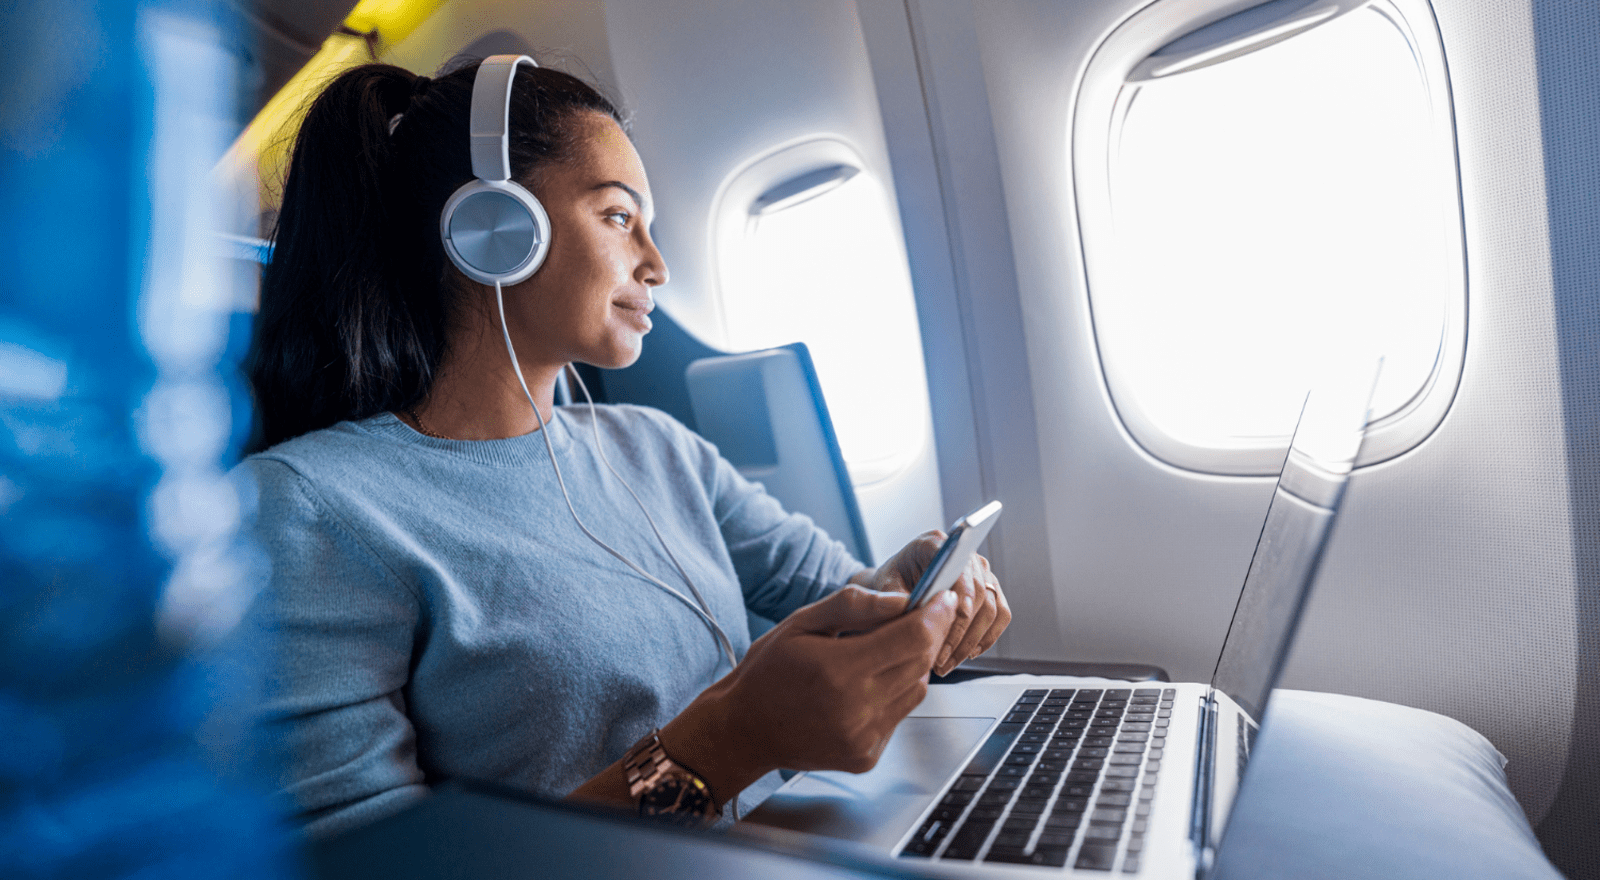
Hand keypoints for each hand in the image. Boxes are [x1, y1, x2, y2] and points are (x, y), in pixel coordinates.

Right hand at [669, 585, 959, 789]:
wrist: (744, 730)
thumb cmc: (767, 672)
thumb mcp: (800, 623)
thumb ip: (853, 605)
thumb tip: (901, 599)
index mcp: (838, 671)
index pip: (913, 638)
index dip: (935, 614)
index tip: (942, 597)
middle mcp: (856, 709)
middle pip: (921, 662)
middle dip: (927, 634)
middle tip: (918, 616)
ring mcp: (863, 738)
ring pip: (916, 689)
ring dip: (910, 665)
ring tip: (879, 654)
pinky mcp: (866, 756)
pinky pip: (899, 715)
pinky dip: (894, 694)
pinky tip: (865, 686)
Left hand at [860, 532, 1011, 676]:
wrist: (895, 584)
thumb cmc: (889, 583)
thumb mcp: (883, 587)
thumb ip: (893, 598)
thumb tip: (911, 611)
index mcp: (935, 543)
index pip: (959, 568)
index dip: (961, 596)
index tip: (954, 621)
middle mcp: (965, 554)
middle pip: (978, 592)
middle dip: (961, 632)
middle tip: (941, 658)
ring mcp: (980, 572)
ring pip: (991, 608)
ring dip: (971, 641)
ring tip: (948, 662)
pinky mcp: (989, 589)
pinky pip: (1000, 614)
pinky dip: (987, 637)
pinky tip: (969, 653)